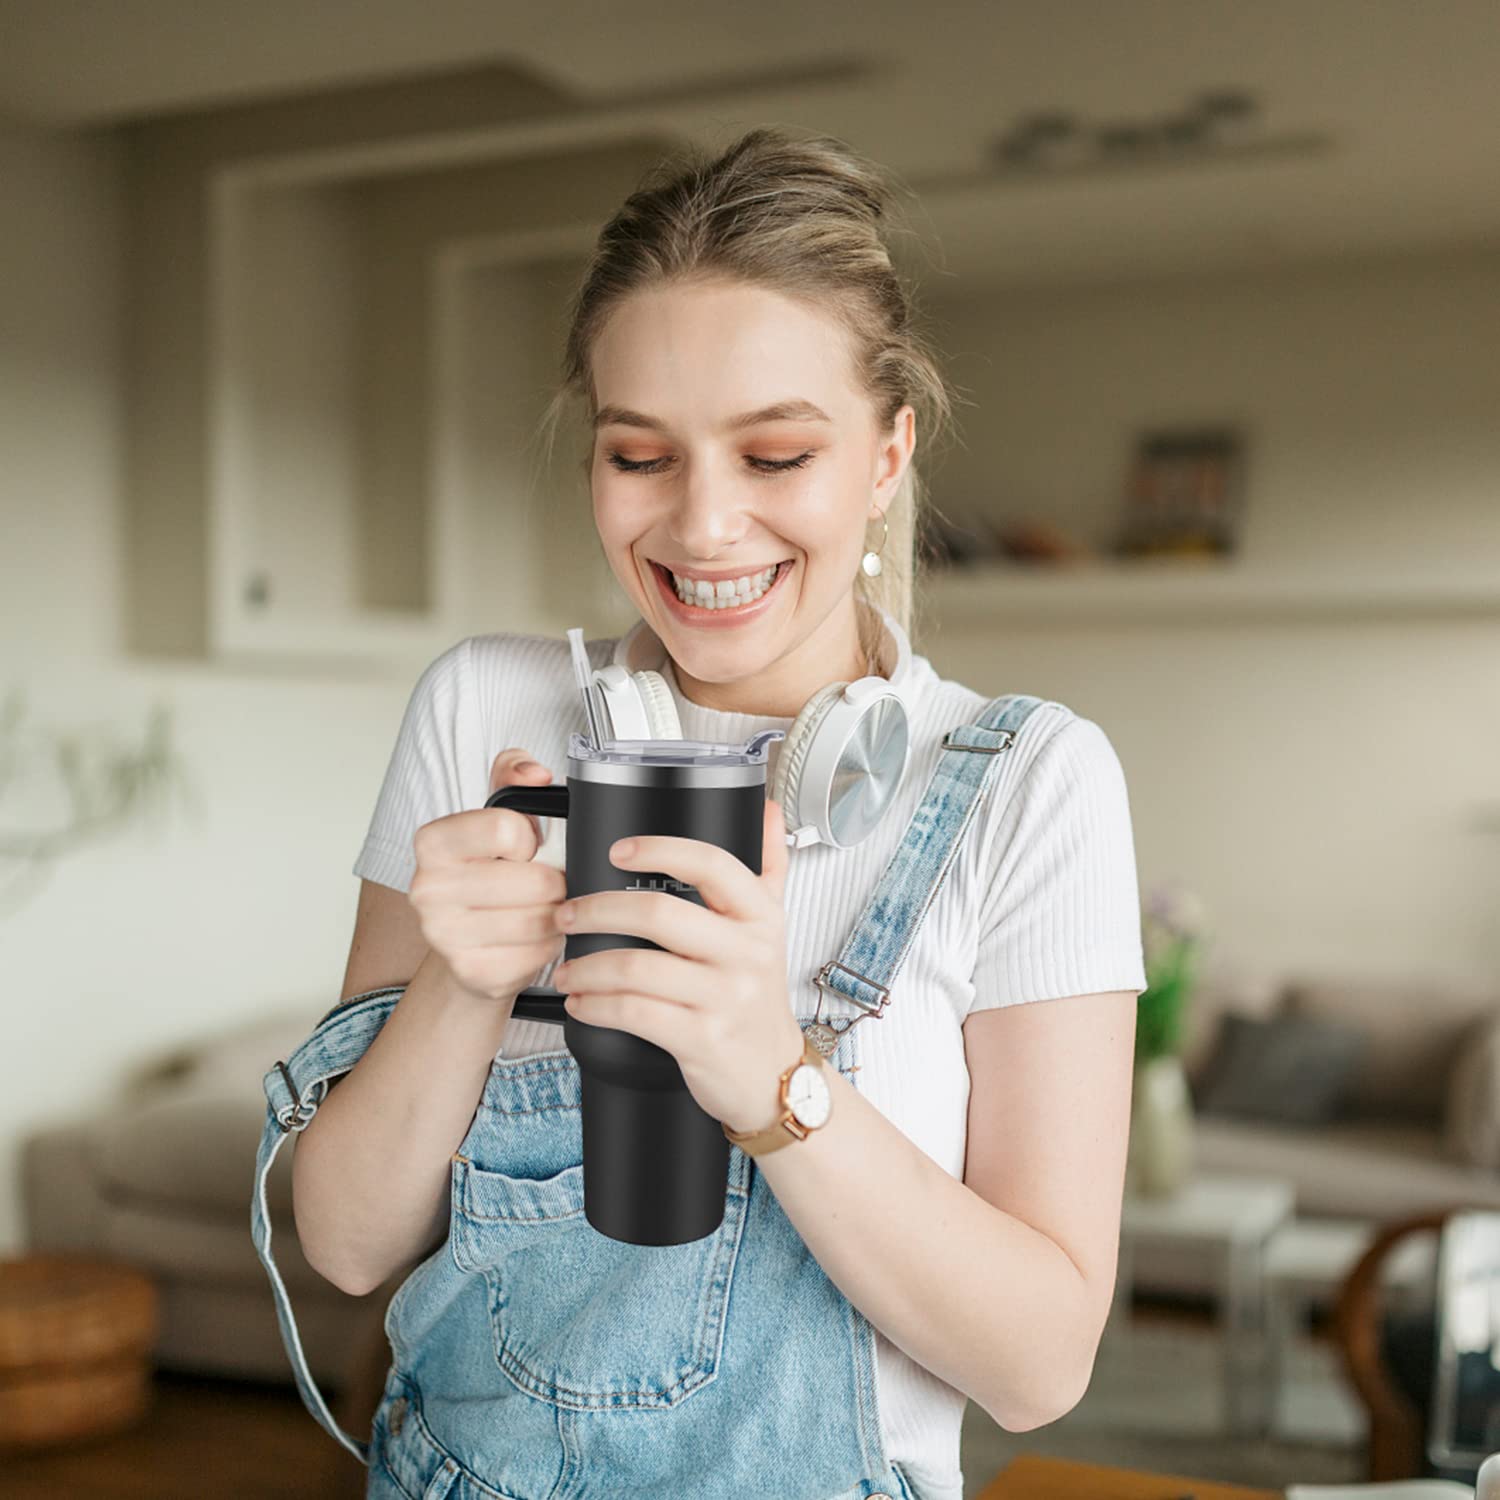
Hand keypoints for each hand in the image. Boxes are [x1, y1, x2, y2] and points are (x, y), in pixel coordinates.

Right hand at [407, 748, 565, 1003]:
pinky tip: (535, 938)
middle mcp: (427, 889)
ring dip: (556, 914)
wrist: (465, 944)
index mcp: (434, 842)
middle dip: (554, 882)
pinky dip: (549, 946)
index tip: (521, 849)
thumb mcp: (497, 814)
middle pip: (533, 880)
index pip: (508, 828)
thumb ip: (514, 774)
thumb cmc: (488, 873)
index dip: (529, 839)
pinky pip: (537, 954)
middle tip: (547, 885)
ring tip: (544, 909)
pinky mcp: (470, 972)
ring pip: (540, 919)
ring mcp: (444, 935)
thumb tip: (535, 773)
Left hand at [551, 799, 803, 1133]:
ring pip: (637, 968)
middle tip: (567, 914)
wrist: (772, 1075)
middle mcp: (747, 953)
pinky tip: (582, 1004)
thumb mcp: (771, 928)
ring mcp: (725, 998)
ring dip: (587, 967)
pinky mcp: (702, 1039)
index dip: (660, 849)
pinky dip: (596, 1007)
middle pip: (659, 913)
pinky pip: (634, 1013)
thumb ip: (768, 866)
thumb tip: (767, 809)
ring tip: (565, 968)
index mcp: (759, 917)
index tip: (618, 850)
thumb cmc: (758, 999)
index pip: (712, 864)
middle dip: (597, 910)